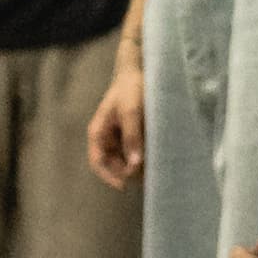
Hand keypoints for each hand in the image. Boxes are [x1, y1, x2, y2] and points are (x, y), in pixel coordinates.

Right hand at [88, 54, 146, 186]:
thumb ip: (132, 137)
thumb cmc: (131, 89)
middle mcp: (107, 138)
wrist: (140, 72)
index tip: (124, 185)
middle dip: (129, 173)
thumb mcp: (132, 112)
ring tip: (156, 167)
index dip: (109, 177)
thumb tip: (135, 164)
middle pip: (115, 166)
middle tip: (148, 175)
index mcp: (98, 133)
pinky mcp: (133, 136)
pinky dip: (145, 158)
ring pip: (127, 162)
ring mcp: (120, 138)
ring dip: (139, 167)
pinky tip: (158, 158)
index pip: (98, 162)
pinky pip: (137, 153)